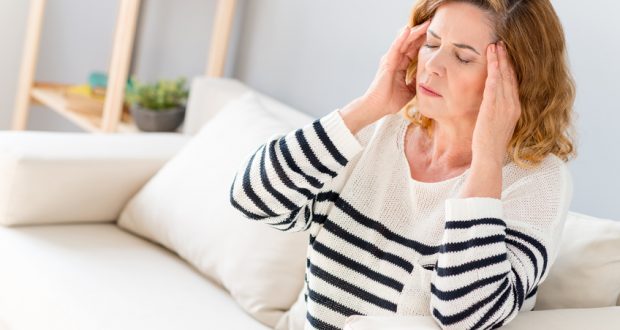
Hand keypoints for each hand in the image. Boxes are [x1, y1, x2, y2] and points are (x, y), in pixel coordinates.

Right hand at [361, 20, 430, 117]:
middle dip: (421, 33)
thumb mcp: (409, 90)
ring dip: (414, 32)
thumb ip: (416, 81)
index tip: (435, 35)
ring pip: (404, 42)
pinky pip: (395, 47)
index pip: (413, 50)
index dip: (423, 42)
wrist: (377, 108)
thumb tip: (426, 77)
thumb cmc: (390, 101)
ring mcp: (390, 60)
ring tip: (425, 24)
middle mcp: (395, 60)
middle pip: (410, 43)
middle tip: (432, 23)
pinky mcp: (387, 62)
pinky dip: (401, 38)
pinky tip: (408, 30)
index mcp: (400, 66)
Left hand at [471, 41, 521, 165]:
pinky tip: (491, 61)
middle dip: (505, 59)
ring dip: (499, 60)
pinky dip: (494, 72)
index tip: (506, 55)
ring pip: (503, 77)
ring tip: (495, 46)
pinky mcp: (493, 109)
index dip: (510, 67)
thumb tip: (492, 103)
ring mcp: (504, 107)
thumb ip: (498, 111)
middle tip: (501, 43)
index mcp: (515, 109)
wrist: (490, 157)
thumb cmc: (490, 144)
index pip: (513, 83)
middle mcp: (513, 106)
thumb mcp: (498, 125)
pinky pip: (494, 86)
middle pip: (510, 76)